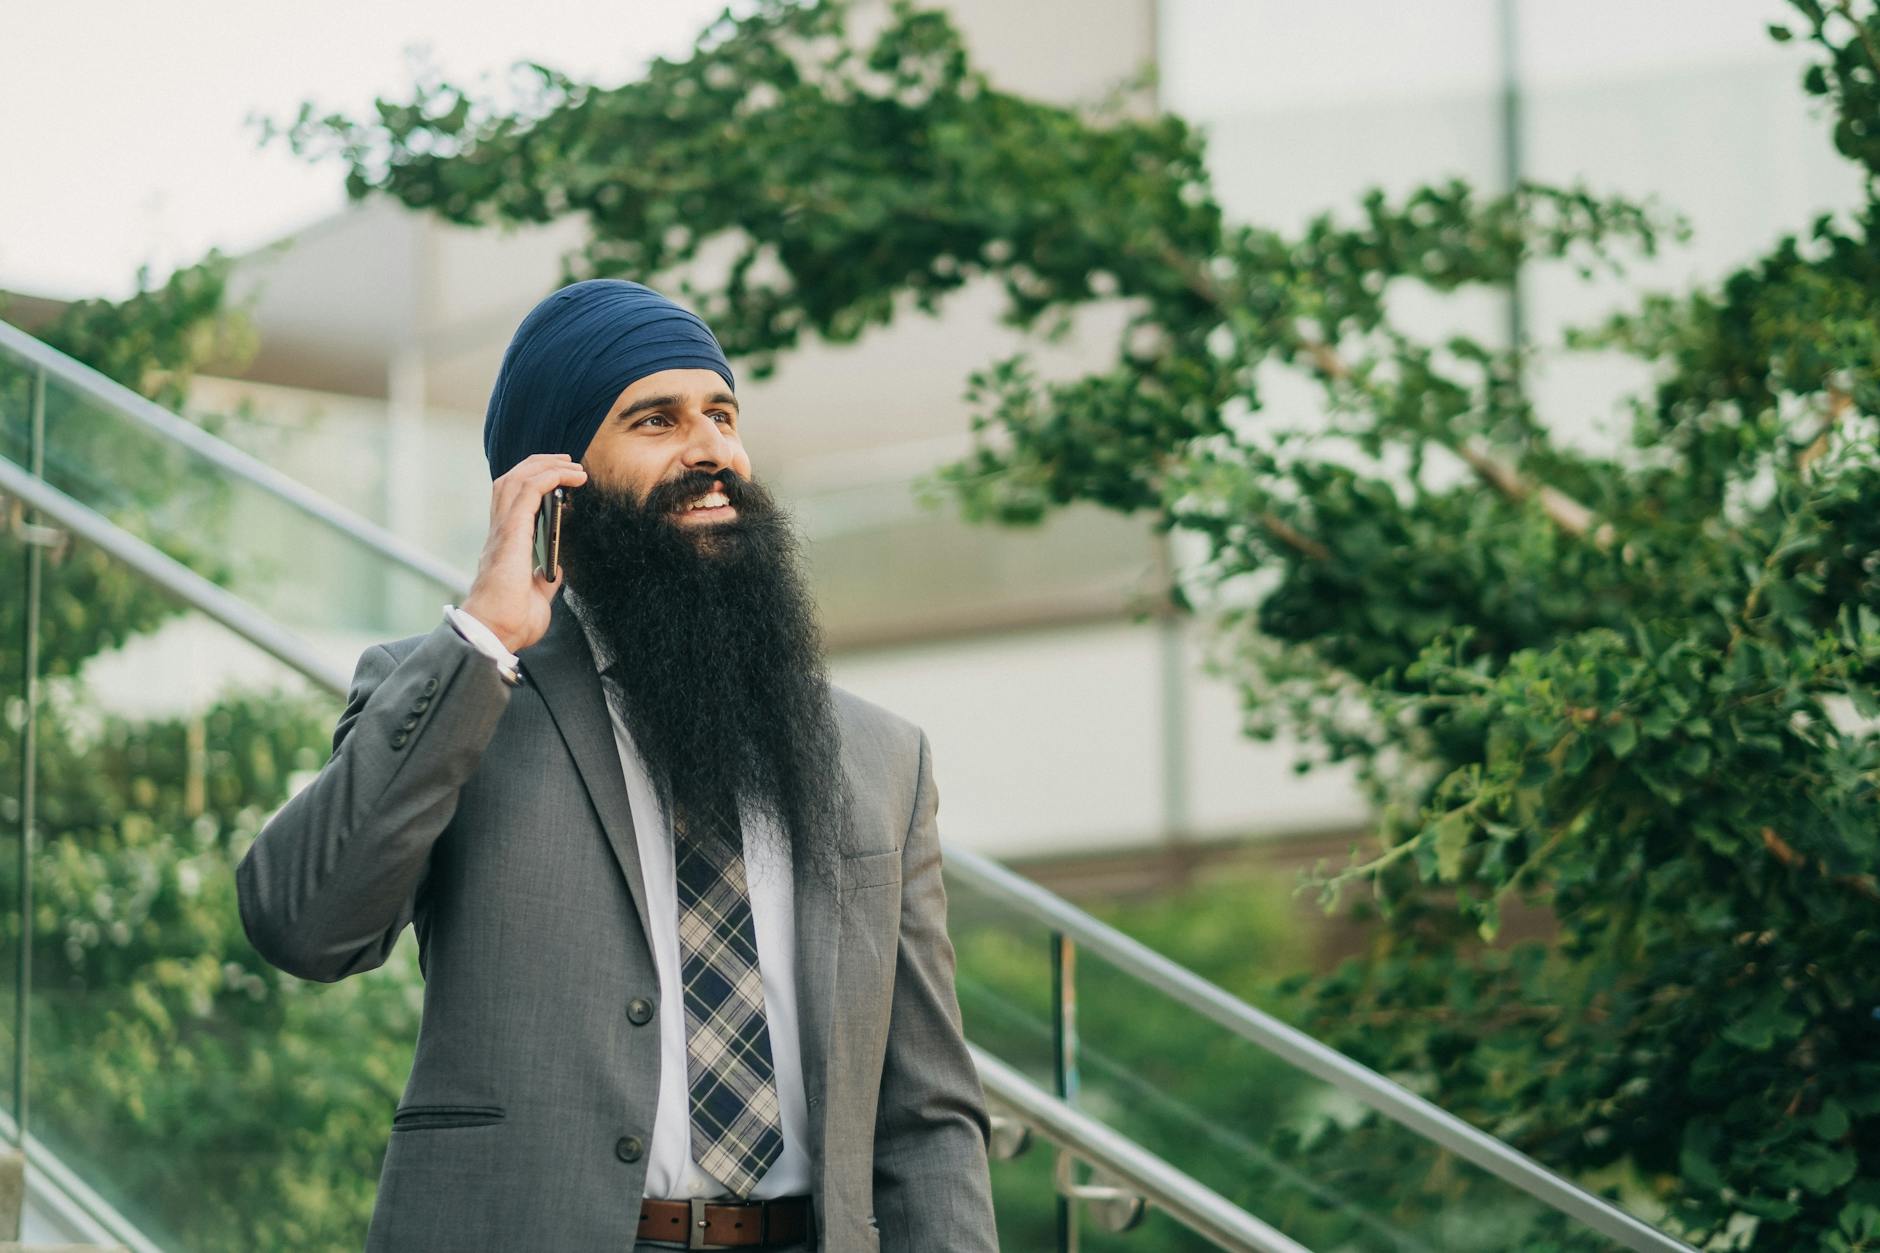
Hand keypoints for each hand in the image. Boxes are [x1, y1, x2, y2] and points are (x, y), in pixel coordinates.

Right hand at [459, 453, 587, 653]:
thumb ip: (544, 578)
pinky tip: (570, 477)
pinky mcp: (511, 532)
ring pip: (517, 479)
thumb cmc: (511, 621)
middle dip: (539, 465)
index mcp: (504, 545)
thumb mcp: (537, 596)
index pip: (513, 502)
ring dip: (546, 466)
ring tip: (572, 464)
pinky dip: (550, 477)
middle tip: (568, 462)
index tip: (561, 481)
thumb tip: (554, 570)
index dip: (534, 483)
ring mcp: (502, 530)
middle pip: (512, 482)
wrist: (496, 633)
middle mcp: (499, 532)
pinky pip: (529, 491)